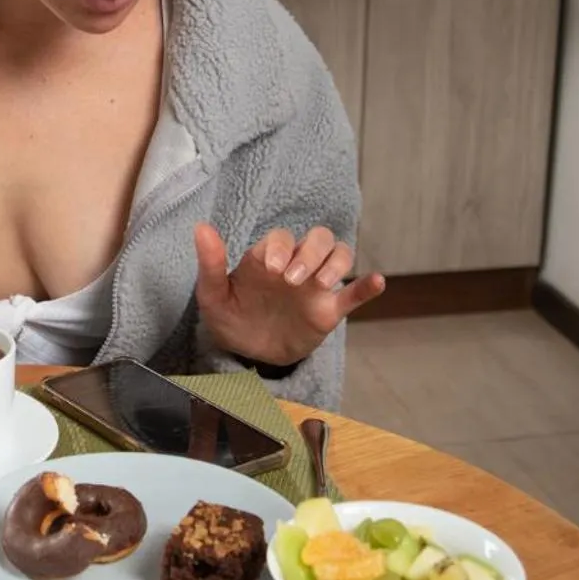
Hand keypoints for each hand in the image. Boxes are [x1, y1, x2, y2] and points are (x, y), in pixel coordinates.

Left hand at [194, 222, 384, 367]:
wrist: (246, 352)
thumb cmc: (230, 316)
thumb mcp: (213, 294)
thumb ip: (211, 263)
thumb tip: (200, 227)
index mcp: (267, 258)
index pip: (282, 238)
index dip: (280, 247)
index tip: (271, 269)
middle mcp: (295, 265)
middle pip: (318, 239)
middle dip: (310, 253)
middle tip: (292, 280)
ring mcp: (314, 287)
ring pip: (340, 256)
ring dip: (336, 264)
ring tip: (322, 283)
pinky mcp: (328, 311)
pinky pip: (353, 295)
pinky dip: (367, 286)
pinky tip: (378, 281)